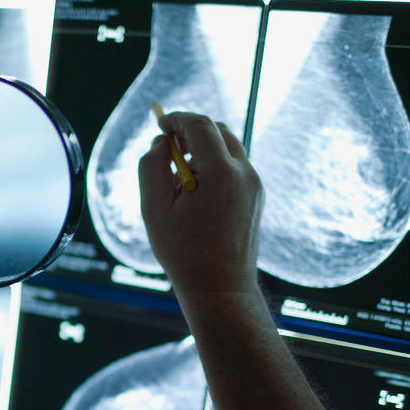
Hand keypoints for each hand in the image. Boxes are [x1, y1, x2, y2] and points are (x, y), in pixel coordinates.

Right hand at [138, 112, 262, 296]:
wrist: (220, 289)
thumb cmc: (184, 253)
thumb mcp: (154, 208)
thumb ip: (152, 166)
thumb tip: (163, 142)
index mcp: (222, 173)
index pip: (201, 125)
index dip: (177, 119)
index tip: (160, 124)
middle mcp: (245, 174)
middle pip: (218, 130)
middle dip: (191, 132)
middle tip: (168, 148)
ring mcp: (255, 186)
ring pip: (228, 148)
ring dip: (202, 151)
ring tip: (179, 182)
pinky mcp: (256, 198)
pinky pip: (234, 168)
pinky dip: (214, 168)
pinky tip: (195, 196)